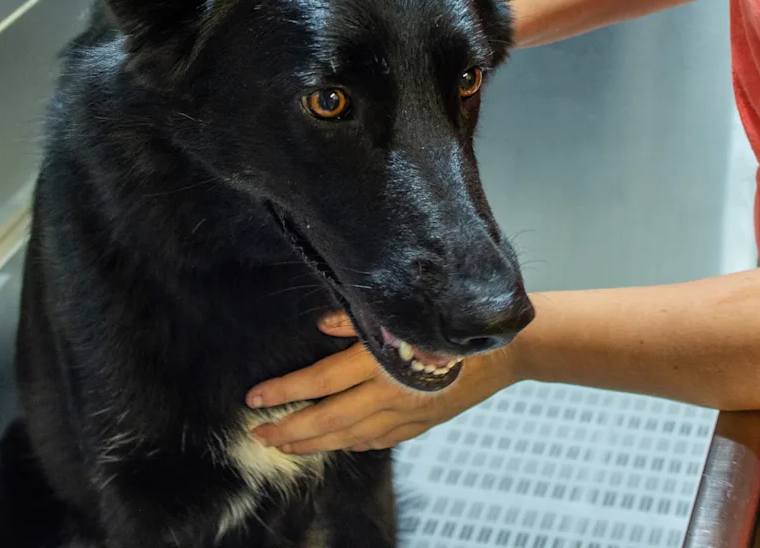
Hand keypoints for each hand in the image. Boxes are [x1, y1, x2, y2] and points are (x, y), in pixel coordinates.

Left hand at [244, 312, 520, 454]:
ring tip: (284, 445)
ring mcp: (405, 414)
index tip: (254, 398)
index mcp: (381, 361)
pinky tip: (336, 445)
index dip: (285, 390)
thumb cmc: (452, 322)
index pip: (320, 380)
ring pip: (349, 437)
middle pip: (328, 418)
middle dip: (289, 430)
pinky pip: (377, 440)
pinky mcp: (419, 424)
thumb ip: (359, 319)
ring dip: (313, 443)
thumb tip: (322, 324)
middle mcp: (389, 393)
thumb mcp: (405, 313)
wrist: (505, 349)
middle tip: (259, 435)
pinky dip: (352, 444)